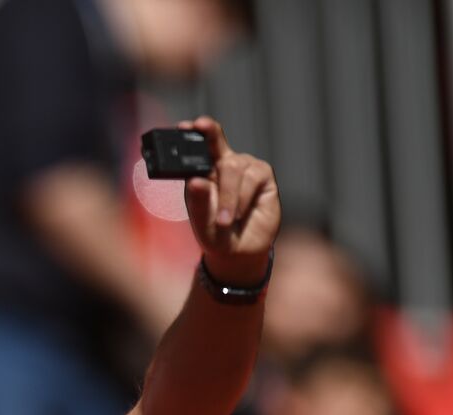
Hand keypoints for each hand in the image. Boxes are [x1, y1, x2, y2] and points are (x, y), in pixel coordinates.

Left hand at [181, 116, 280, 286]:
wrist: (238, 251)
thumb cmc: (215, 232)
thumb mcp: (201, 220)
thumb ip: (197, 201)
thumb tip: (196, 181)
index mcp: (204, 169)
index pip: (200, 144)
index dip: (196, 131)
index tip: (188, 125)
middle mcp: (225, 163)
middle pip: (218, 148)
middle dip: (210, 144)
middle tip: (201, 142)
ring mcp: (245, 167)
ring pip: (233, 169)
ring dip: (227, 198)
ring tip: (224, 221)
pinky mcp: (263, 175)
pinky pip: (252, 179)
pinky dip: (242, 199)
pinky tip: (238, 215)